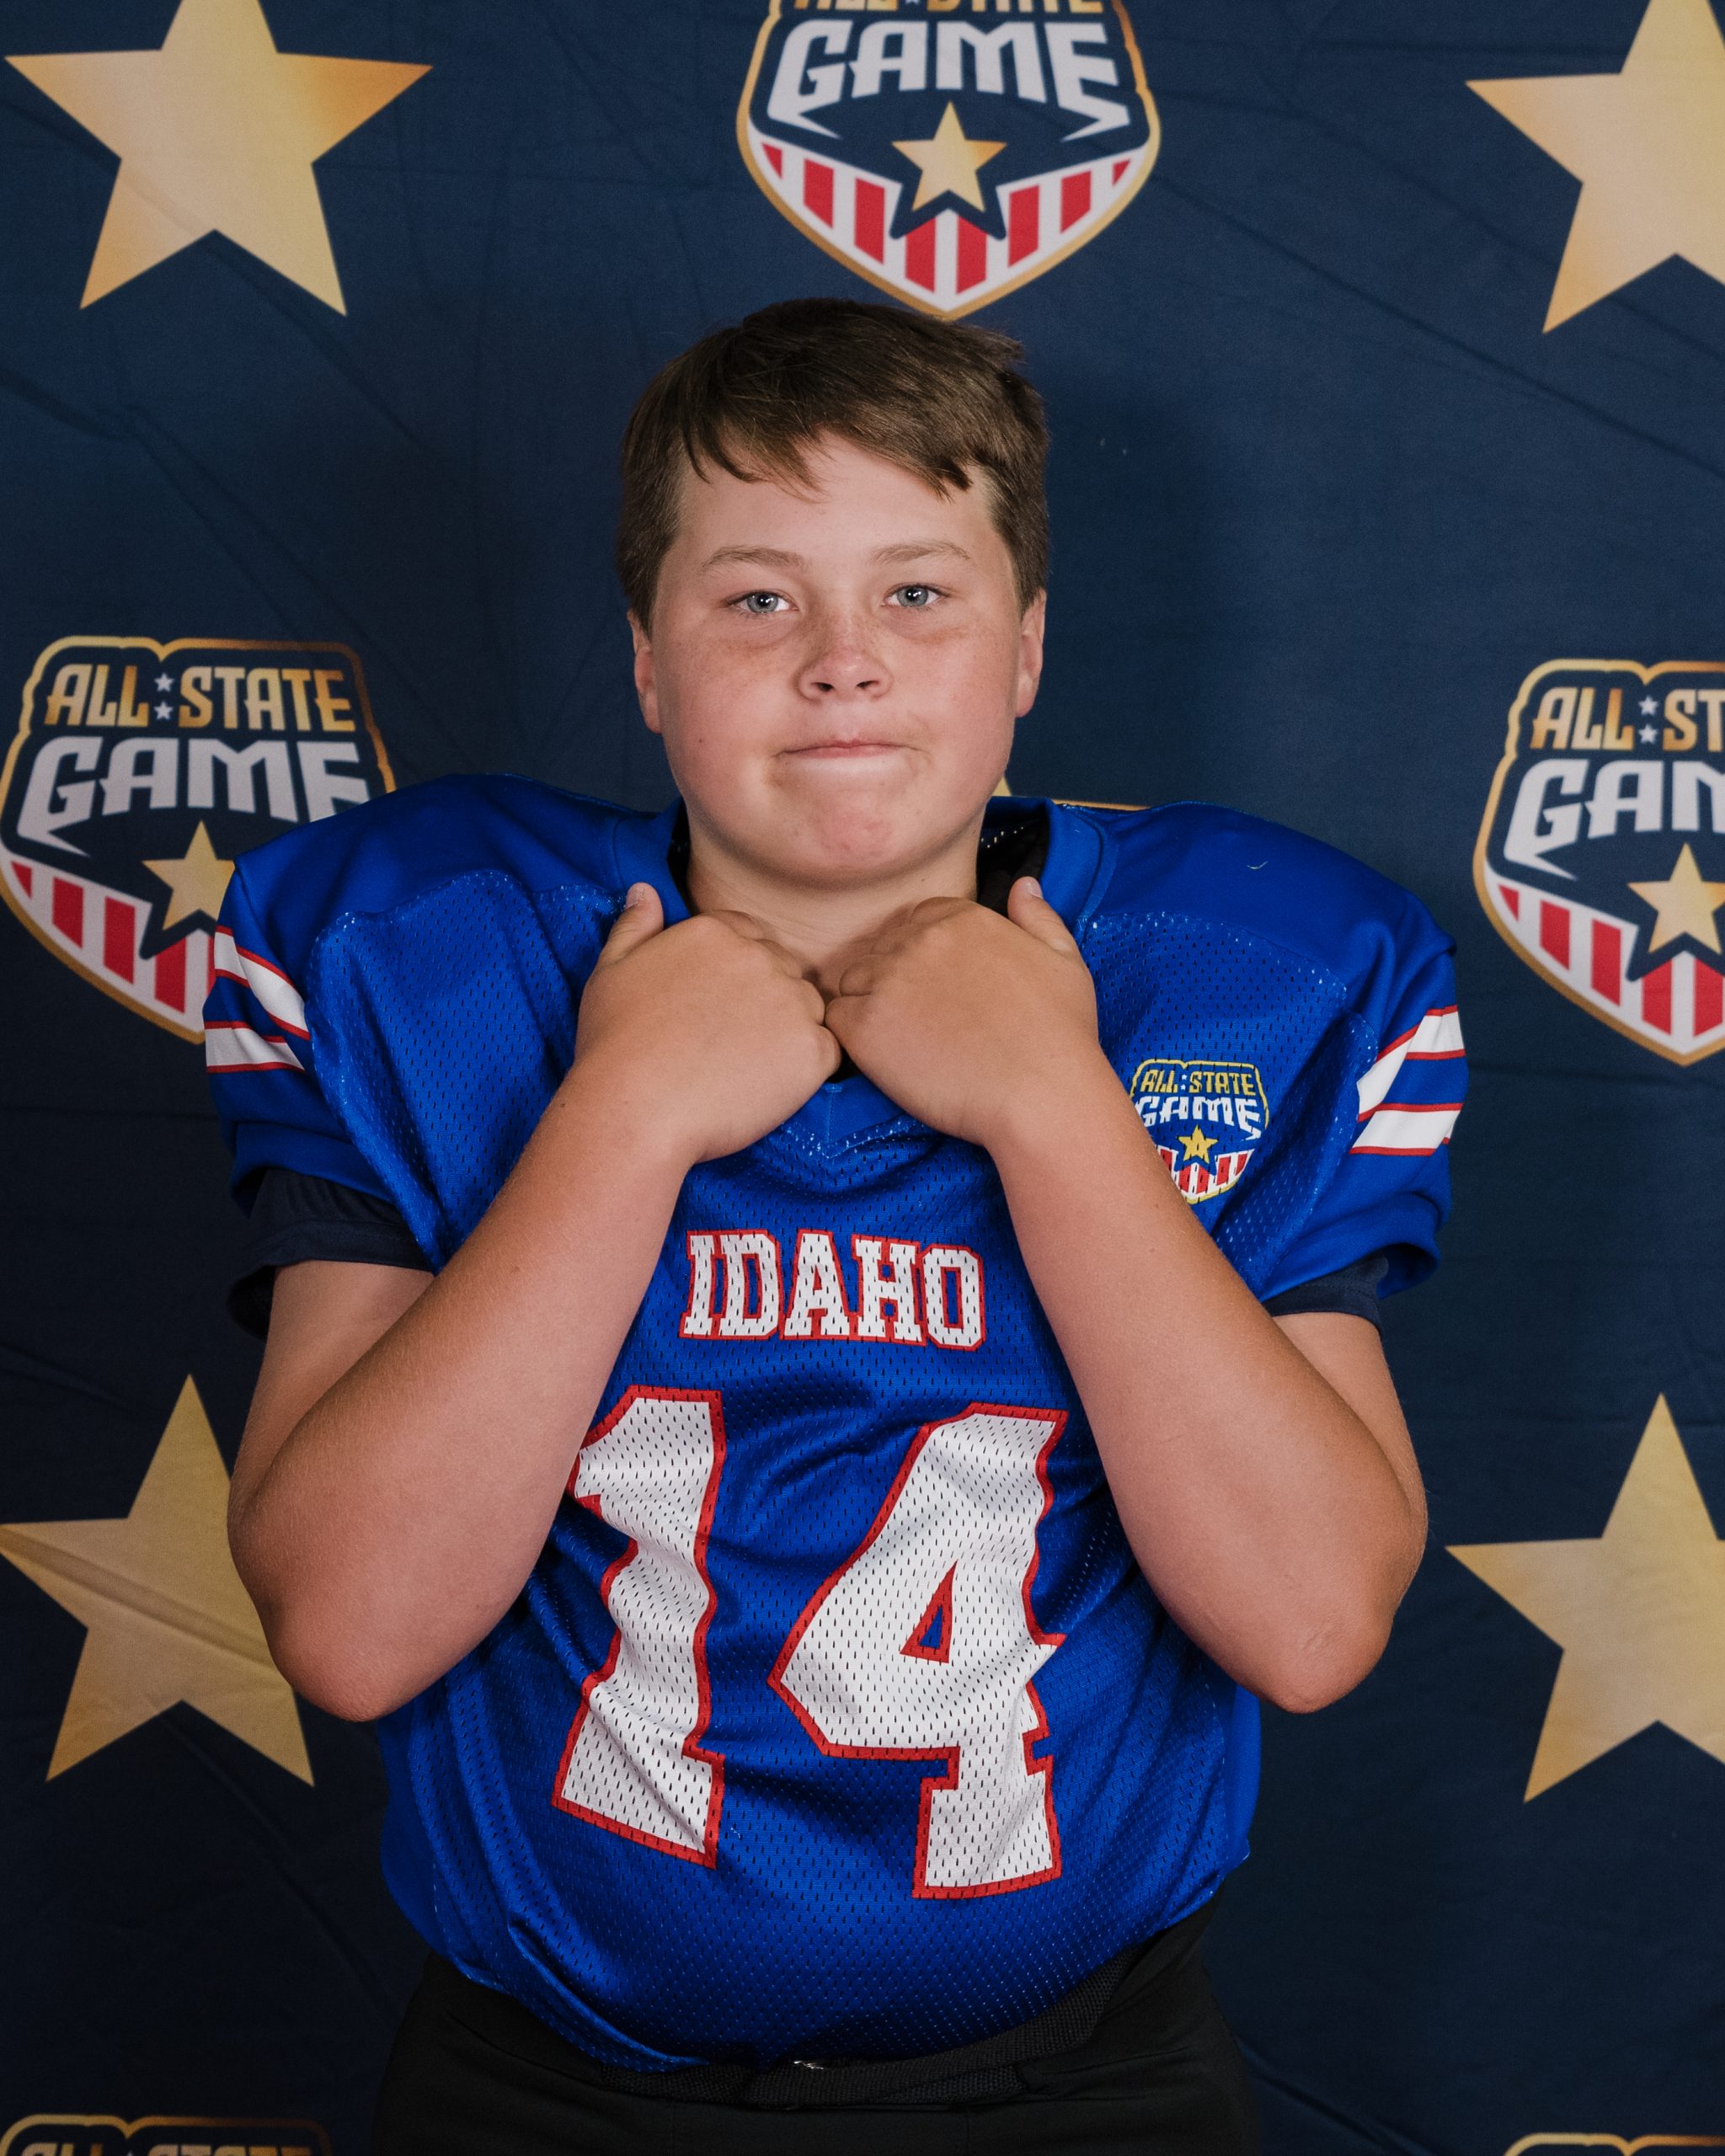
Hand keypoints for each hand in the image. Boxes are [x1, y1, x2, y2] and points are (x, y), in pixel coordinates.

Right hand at [571, 885, 839, 1164]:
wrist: (635, 1110)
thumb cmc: (615, 1045)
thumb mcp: (610, 972)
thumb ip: (635, 926)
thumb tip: (645, 890)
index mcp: (715, 931)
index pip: (749, 937)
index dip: (735, 976)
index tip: (715, 1009)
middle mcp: (759, 956)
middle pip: (783, 970)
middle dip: (764, 1001)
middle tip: (727, 1044)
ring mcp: (790, 1001)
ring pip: (808, 1008)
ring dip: (787, 1032)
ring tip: (744, 1068)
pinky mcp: (811, 1050)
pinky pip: (827, 1052)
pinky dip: (806, 1069)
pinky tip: (767, 1086)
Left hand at [823, 878, 1111, 1150]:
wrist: (1042, 1094)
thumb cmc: (1060, 1034)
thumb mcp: (1065, 961)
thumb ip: (1038, 917)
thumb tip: (1024, 884)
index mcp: (960, 917)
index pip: (915, 921)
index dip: (923, 958)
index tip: (941, 993)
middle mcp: (918, 940)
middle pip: (881, 951)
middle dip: (895, 982)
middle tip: (924, 1026)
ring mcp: (887, 981)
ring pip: (853, 983)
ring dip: (870, 1008)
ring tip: (906, 1045)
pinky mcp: (865, 1027)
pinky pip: (837, 1020)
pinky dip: (853, 1039)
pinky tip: (889, 1060)